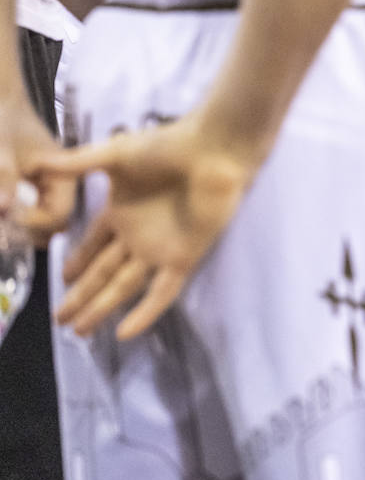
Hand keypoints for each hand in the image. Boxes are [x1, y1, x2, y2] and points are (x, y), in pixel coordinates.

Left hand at [0, 98, 75, 243]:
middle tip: (4, 226)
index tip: (7, 217)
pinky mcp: (37, 186)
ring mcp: (51, 186)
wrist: (2, 103)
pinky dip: (20, 216)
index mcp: (66, 174)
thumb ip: (5, 180)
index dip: (33, 223)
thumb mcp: (2, 152)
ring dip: (24, 225)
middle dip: (30, 229)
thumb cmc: (5, 123)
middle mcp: (64, 183)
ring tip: (5, 220)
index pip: (59, 215)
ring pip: (45, 220)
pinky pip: (35, 210)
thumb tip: (3, 211)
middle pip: (56, 223)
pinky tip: (6, 212)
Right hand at [34, 111, 260, 339]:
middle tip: (59, 320)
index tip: (61, 280)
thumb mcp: (114, 154)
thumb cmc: (167, 147)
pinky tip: (124, 332)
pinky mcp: (184, 257)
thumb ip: (77, 164)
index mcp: (122, 211)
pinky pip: (163, 292)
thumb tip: (37, 165)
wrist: (212, 150)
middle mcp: (138, 235)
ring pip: (125, 287)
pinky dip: (145, 313)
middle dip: (81, 295)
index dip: (78, 262)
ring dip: (102, 308)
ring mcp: (160, 248)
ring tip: (79, 331)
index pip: (94, 245)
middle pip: (104, 272)